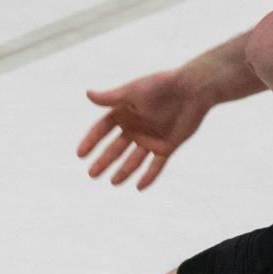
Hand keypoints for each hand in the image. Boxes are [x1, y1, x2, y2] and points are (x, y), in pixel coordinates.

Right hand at [76, 69, 213, 189]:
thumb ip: (111, 98)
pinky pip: (156, 165)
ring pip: (134, 159)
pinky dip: (149, 176)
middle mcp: (136, 126)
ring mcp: (151, 137)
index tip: (80, 155)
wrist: (192, 90)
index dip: (91, 141)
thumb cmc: (161, 86)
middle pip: (116, 147)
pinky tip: (139, 187)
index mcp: (125, 112)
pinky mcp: (167, 146)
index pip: (103, 129)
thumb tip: (88, 94)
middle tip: (91, 174)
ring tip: (113, 183)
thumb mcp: (133, 92)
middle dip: (104, 161)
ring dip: (124, 171)